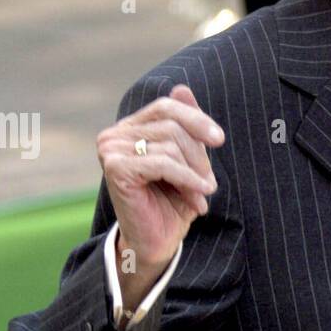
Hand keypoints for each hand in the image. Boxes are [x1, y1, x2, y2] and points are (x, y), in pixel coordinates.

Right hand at [97, 84, 224, 274]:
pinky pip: (163, 163)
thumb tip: (182, 88)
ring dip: (195, 174)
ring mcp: (111, 149)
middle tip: (208, 185)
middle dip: (198, 157)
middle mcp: (114, 134)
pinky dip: (187, 180)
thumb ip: (185, 126)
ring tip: (200, 196)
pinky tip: (197, 199)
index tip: (219, 140)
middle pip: (173, 126)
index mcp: (130, 128)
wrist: (156, 243)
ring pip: (171, 145)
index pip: (167, 107)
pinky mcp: (115, 167)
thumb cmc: (172, 203)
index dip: (196, 120)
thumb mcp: (187, 161)